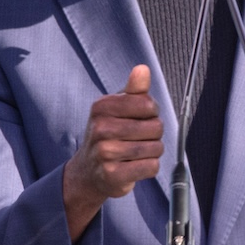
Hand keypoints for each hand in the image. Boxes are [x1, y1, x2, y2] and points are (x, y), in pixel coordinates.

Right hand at [63, 64, 163, 239]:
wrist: (88, 172)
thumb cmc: (108, 135)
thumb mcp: (117, 108)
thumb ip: (134, 90)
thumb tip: (142, 69)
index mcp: (102, 107)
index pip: (148, 104)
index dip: (151, 112)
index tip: (141, 117)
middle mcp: (100, 128)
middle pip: (155, 127)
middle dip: (154, 134)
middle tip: (139, 138)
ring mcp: (105, 153)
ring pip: (155, 148)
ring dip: (153, 151)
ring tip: (137, 152)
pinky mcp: (113, 175)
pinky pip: (151, 167)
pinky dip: (150, 167)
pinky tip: (136, 165)